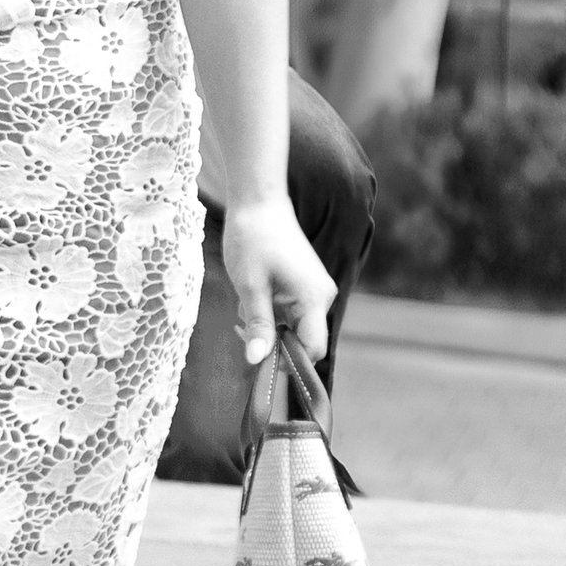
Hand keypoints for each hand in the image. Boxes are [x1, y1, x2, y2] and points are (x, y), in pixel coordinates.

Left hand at [219, 193, 334, 368]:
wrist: (258, 203)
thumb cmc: (253, 239)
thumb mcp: (250, 287)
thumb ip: (258, 325)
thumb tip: (257, 361)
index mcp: (314, 299)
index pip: (313, 349)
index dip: (290, 362)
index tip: (261, 361)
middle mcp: (322, 298)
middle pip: (302, 341)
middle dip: (272, 342)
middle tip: (243, 328)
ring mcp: (314, 291)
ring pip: (292, 328)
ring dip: (267, 325)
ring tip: (245, 304)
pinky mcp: (304, 287)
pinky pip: (290, 313)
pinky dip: (269, 312)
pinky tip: (252, 297)